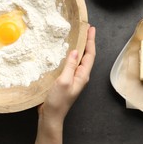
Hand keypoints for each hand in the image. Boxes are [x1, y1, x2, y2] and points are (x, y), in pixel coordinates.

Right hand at [35, 26, 95, 143]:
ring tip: (77, 36)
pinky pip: (70, 63)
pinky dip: (70, 55)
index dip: (91, 41)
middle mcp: (80, 75)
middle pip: (86, 55)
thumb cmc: (58, 100)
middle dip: (87, 42)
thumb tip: (76, 50)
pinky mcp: (65, 79)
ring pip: (78, 59)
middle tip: (86, 29)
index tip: (91, 28)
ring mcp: (72, 77)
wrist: (51, 115)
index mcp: (82, 75)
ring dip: (79, 47)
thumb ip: (70, 66)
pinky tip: (65, 52)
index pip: (90, 55)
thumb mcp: (64, 81)